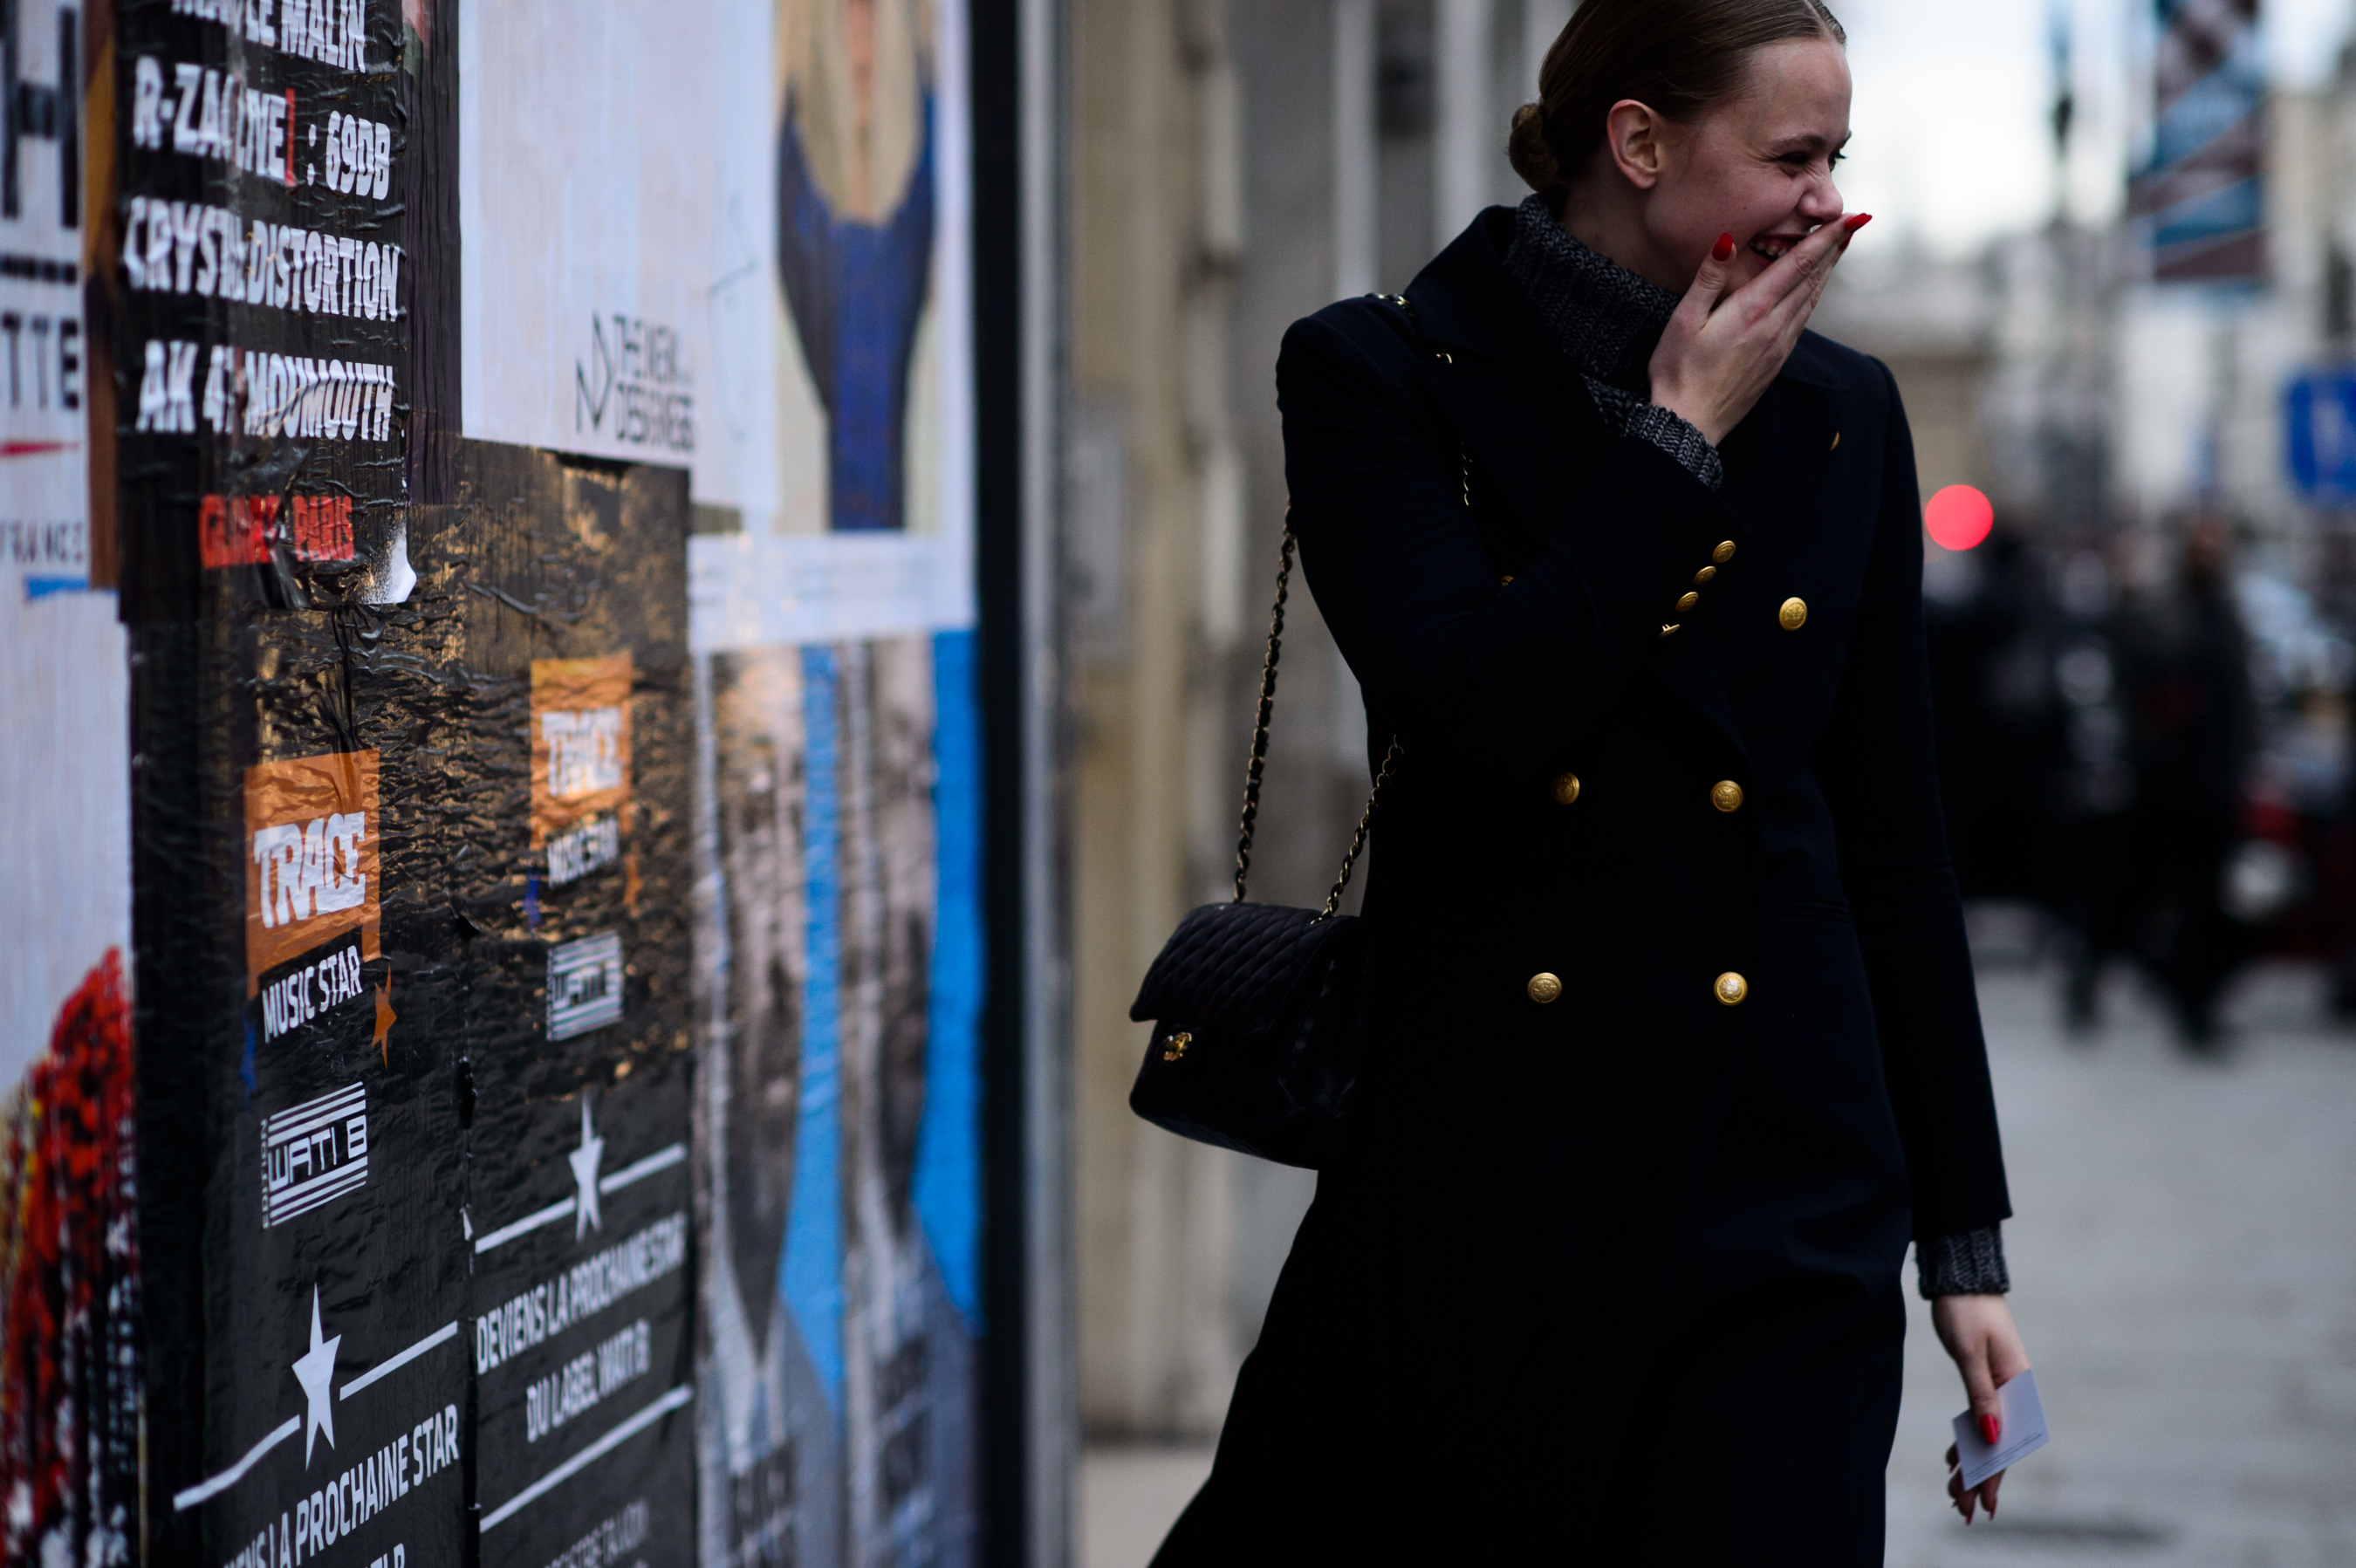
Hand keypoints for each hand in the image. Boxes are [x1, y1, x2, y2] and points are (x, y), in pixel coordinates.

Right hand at [1647, 214, 1868, 446]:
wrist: (1689, 424)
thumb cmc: (1677, 372)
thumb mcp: (1683, 320)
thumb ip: (1708, 278)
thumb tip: (1727, 239)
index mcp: (1752, 309)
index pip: (1798, 263)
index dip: (1827, 237)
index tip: (1853, 217)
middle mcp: (1773, 325)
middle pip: (1812, 278)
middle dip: (1834, 247)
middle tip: (1856, 223)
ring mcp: (1778, 346)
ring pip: (1811, 299)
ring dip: (1827, 271)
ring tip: (1840, 249)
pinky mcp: (1776, 362)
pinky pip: (1803, 321)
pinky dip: (1813, 297)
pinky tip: (1813, 291)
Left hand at [1932, 1292, 2030, 1523]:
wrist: (1961, 1276)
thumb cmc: (1966, 1310)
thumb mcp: (1970, 1353)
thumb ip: (1980, 1395)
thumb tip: (1990, 1436)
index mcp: (2018, 1384)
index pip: (2008, 1440)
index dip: (1994, 1474)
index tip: (1983, 1503)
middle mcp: (2014, 1388)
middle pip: (1999, 1442)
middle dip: (1981, 1478)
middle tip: (1961, 1509)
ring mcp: (2001, 1384)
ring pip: (1989, 1433)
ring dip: (1972, 1463)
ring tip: (1954, 1493)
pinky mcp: (1986, 1378)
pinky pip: (1980, 1417)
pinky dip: (1968, 1440)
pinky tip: (1954, 1459)